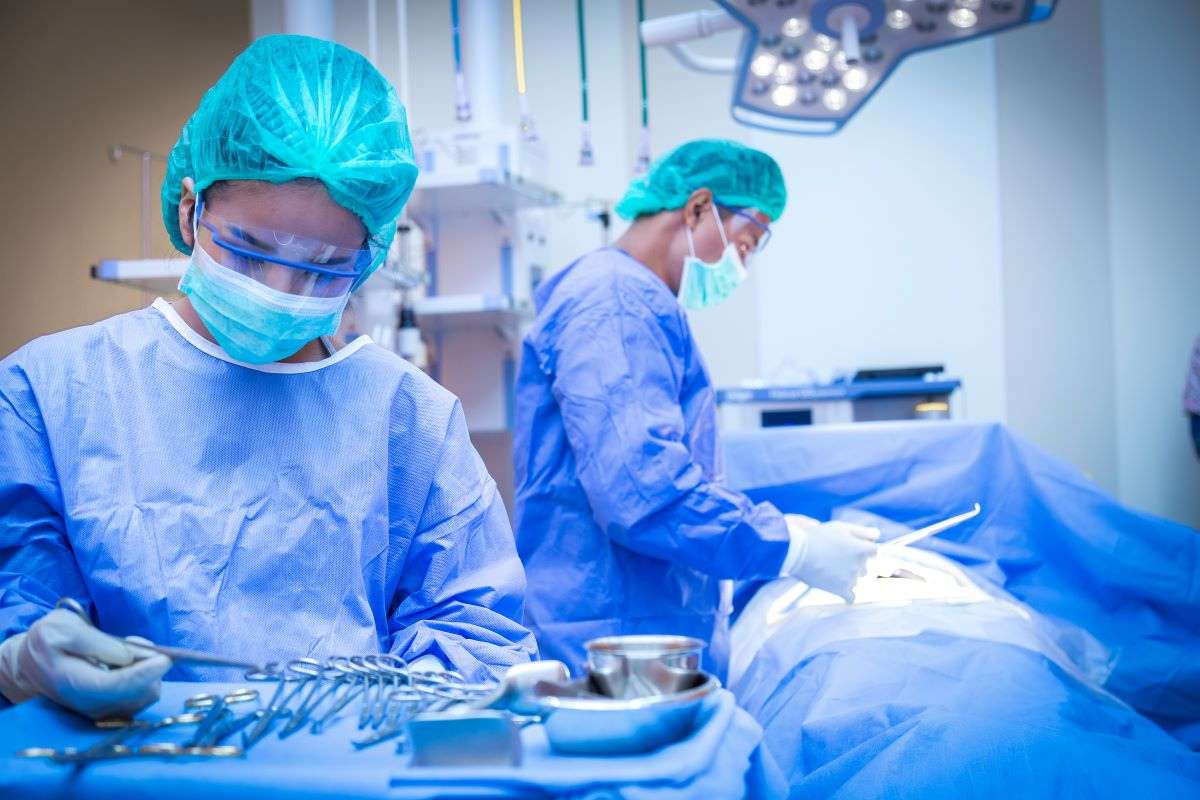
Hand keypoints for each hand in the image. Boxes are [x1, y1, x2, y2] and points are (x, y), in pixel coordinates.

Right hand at [0, 609, 169, 718]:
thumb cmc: (48, 642)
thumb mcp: (62, 628)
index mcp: (72, 684)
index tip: (164, 659)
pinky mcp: (113, 710)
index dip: (142, 674)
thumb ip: (96, 642)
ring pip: (145, 696)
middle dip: (148, 666)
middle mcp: (89, 706)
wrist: (31, 665)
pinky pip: (144, 696)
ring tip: (127, 650)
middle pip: (137, 694)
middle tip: (134, 642)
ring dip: (148, 671)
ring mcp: (102, 711)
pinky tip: (130, 662)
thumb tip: (128, 656)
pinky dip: (147, 678)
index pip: (114, 687)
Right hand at [784, 515, 880, 601]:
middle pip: (865, 568)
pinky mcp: (842, 590)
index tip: (849, 549)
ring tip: (830, 570)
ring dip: (848, 577)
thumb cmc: (818, 536)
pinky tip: (838, 588)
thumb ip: (862, 532)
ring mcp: (852, 579)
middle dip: (854, 564)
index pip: (873, 552)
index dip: (861, 549)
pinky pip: (851, 597)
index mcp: (864, 549)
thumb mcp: (841, 527)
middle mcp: (861, 565)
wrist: (797, 551)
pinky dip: (846, 594)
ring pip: (856, 580)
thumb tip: (877, 535)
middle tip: (836, 559)